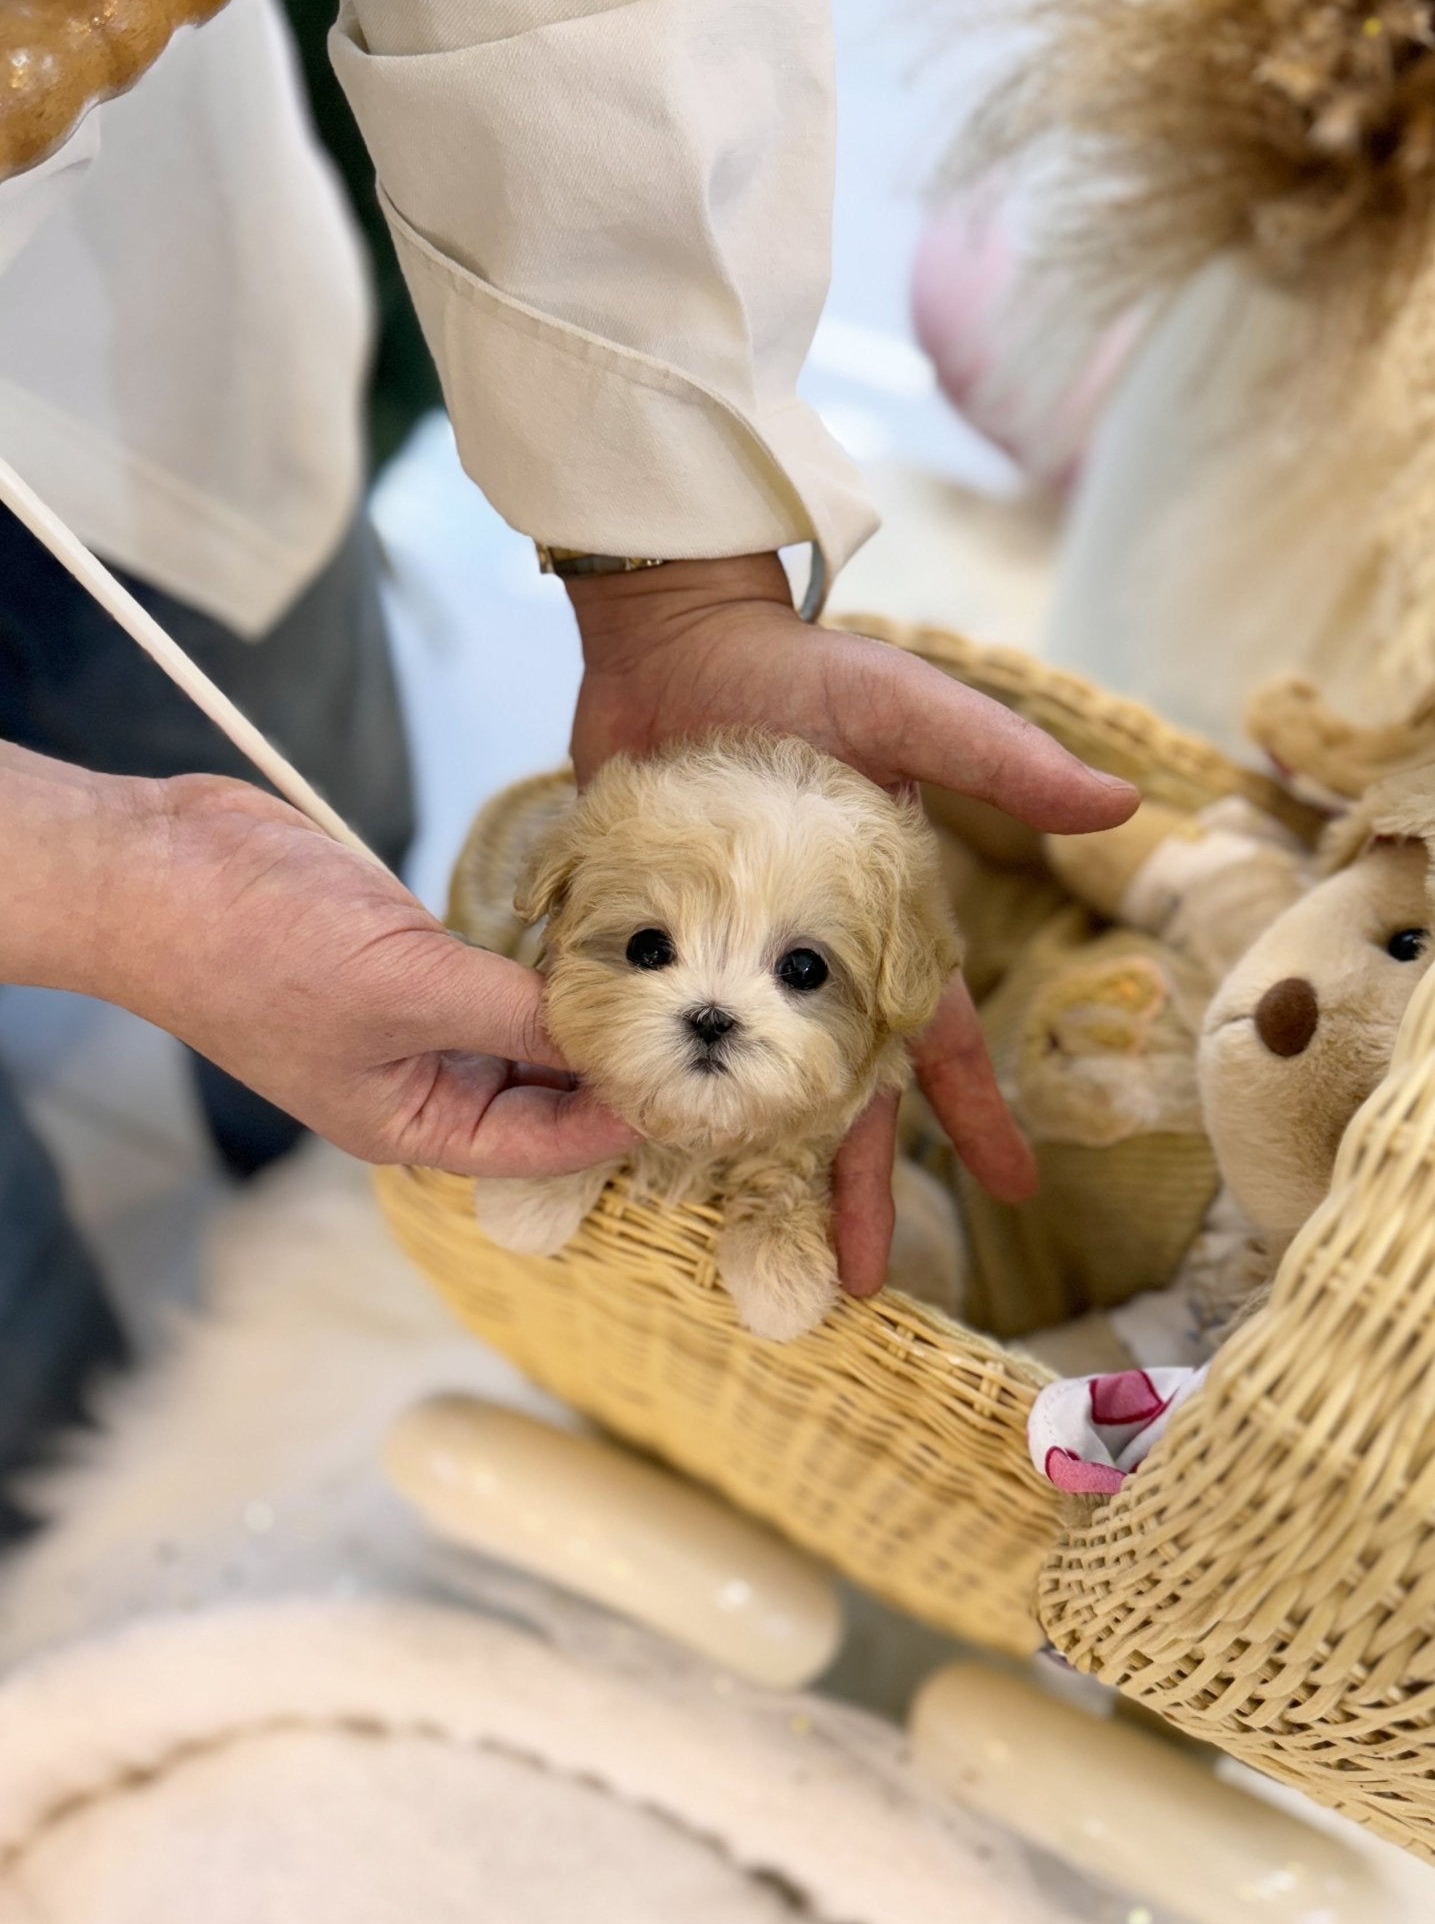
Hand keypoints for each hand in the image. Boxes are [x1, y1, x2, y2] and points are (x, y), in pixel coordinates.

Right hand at [0, 748, 632, 1177]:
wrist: (161, 869)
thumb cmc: (256, 952)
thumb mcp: (407, 990)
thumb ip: (516, 1014)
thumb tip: (612, 1031)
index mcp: (410, 1122)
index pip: (541, 1147)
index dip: (616, 1124)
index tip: (691, 1090)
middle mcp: (420, 1079)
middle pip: (541, 1094)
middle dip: (611, 1068)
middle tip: (699, 1035)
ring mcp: (414, 1015)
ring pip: (524, 1029)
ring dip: (584, 1010)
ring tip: (671, 985)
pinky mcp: (409, 954)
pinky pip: (498, 971)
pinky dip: (545, 960)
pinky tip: (602, 937)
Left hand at [568, 553, 1138, 1292]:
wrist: (678, 641)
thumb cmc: (802, 673)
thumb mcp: (910, 712)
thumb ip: (1001, 762)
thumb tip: (1121, 805)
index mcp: (880, 928)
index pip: (939, 1043)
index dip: (975, 1118)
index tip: (1015, 1195)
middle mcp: (806, 961)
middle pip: (838, 1096)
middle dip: (852, 1185)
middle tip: (856, 1282)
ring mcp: (726, 960)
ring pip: (744, 1086)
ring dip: (748, 1162)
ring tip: (741, 1247)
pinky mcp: (653, 945)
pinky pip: (652, 1033)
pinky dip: (646, 1088)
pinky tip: (634, 1150)